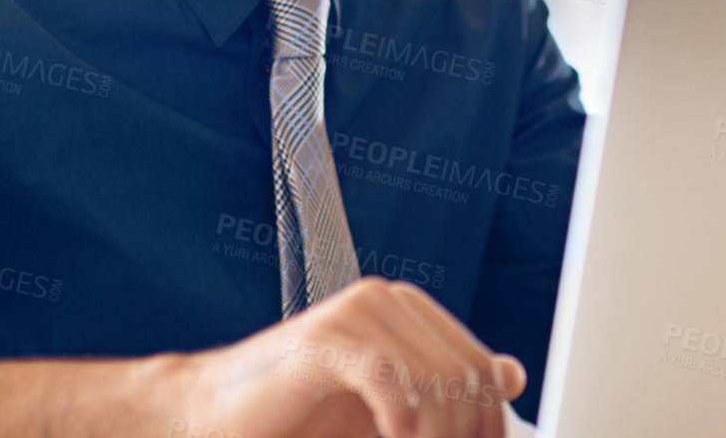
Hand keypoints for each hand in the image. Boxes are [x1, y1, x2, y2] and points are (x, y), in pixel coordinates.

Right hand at [168, 275, 527, 437]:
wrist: (213, 417)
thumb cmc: (299, 418)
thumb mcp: (391, 413)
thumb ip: (446, 394)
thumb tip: (512, 375)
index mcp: (409, 312)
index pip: (482, 370)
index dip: (490, 427)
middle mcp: (387, 300)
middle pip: (464, 377)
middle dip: (461, 436)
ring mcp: (356, 313)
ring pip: (434, 381)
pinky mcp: (325, 338)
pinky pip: (391, 379)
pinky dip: (401, 424)